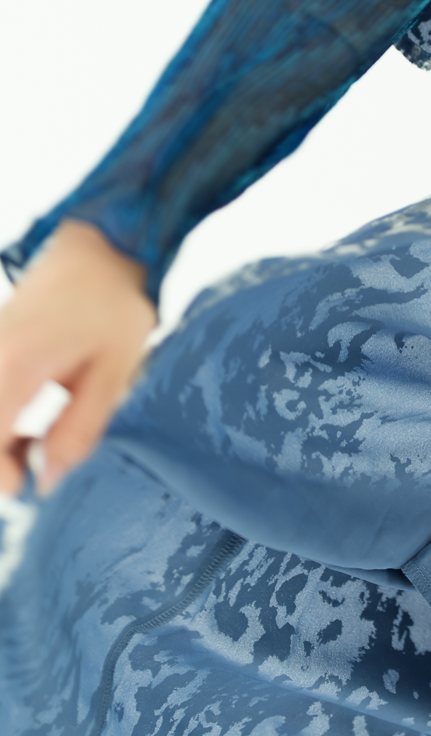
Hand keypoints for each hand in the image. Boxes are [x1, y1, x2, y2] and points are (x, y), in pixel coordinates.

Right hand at [0, 220, 156, 496]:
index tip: (25, 486)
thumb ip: (79, 430)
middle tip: (30, 469)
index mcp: (16, 362)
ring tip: (36, 447)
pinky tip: (27, 430)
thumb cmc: (113, 305)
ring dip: (0, 439)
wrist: (99, 250)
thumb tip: (48, 479)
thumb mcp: (113, 373)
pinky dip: (1, 421)